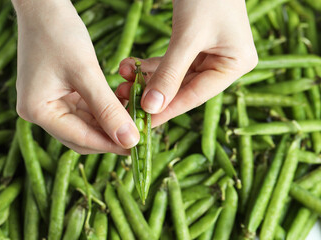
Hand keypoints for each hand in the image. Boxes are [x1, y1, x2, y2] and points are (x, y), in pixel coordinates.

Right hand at [13, 0, 139, 153]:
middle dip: (110, 137)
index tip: (137, 147)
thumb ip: (108, 109)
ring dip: (110, 124)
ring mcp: (48, 104)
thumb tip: (129, 140)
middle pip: (82, 136)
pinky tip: (122, 108)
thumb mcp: (86, 72)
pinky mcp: (58, 95)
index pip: (80, 138)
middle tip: (139, 137)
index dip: (110, 144)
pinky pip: (85, 111)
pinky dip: (104, 111)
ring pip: (86, 125)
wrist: (44, 8)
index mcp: (37, 110)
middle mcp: (40, 112)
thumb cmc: (59, 34)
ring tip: (135, 121)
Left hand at [115, 0, 257, 126]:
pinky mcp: (195, 46)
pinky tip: (131, 67)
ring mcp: (210, 55)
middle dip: (152, 93)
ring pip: (174, 77)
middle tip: (124, 99)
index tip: (143, 122)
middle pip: (183, 89)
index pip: (196, 95)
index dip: (168, 110)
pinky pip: (171, 63)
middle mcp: (225, 63)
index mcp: (235, 64)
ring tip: (122, 80)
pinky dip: (151, 66)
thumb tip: (152, 107)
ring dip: (147, 79)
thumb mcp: (187, 36)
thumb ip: (170, 73)